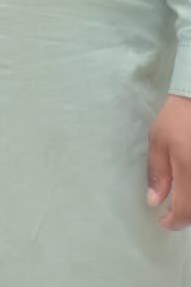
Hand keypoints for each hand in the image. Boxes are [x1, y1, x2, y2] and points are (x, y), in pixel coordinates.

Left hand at [147, 95, 190, 227]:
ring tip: (183, 198)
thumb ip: (157, 173)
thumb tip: (154, 201)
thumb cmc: (178, 118)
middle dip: (189, 216)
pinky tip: (189, 185)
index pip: (187, 212)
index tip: (164, 222)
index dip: (175, 222)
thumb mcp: (159, 141)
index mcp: (190, 171)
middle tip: (175, 211)